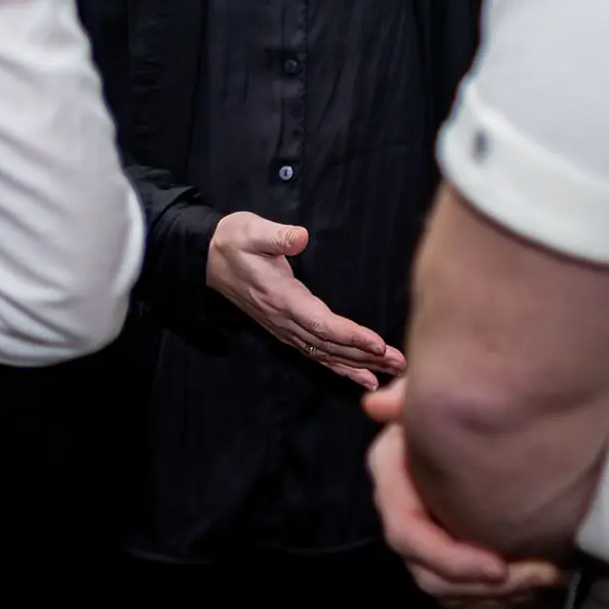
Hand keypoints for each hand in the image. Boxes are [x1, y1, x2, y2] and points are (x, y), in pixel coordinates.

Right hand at [205, 212, 404, 388]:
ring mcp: (285, 328)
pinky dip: (341, 367)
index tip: (378, 344)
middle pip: (331, 345)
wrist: (207, 259)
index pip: (321, 323)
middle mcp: (285, 320)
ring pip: (326, 354)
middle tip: (401, 363)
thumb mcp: (250, 231)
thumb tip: (299, 237)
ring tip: (392, 373)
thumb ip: (276, 236)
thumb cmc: (234, 241)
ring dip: (359, 365)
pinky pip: (317, 354)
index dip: (351, 336)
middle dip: (366, 356)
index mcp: (281, 298)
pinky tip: (363, 377)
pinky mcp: (286, 329)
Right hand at [365, 382, 565, 608]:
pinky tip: (540, 584)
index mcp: (393, 480)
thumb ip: (407, 394)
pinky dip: (502, 599)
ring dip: (500, 597)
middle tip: (542, 575)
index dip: (450, 558)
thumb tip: (374, 405)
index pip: (407, 535)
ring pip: (452, 593)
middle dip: (484, 587)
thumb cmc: (457, 399)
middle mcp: (404, 516)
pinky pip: (467, 596)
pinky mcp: (450, 556)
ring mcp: (426, 542)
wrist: (483, 416)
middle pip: (430, 575)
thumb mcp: (431, 390)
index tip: (499, 566)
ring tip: (549, 577)